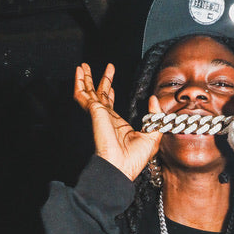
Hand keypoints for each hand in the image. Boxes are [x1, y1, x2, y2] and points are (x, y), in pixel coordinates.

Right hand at [74, 62, 162, 181]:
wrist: (121, 167)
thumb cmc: (134, 159)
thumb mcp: (152, 134)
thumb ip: (154, 115)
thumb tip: (154, 99)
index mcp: (117, 124)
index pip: (110, 104)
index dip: (109, 91)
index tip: (110, 83)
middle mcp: (106, 118)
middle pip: (99, 94)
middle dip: (99, 80)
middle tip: (100, 69)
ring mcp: (98, 114)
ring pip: (88, 92)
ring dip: (85, 78)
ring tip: (83, 66)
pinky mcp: (94, 112)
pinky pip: (83, 95)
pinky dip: (79, 83)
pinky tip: (79, 72)